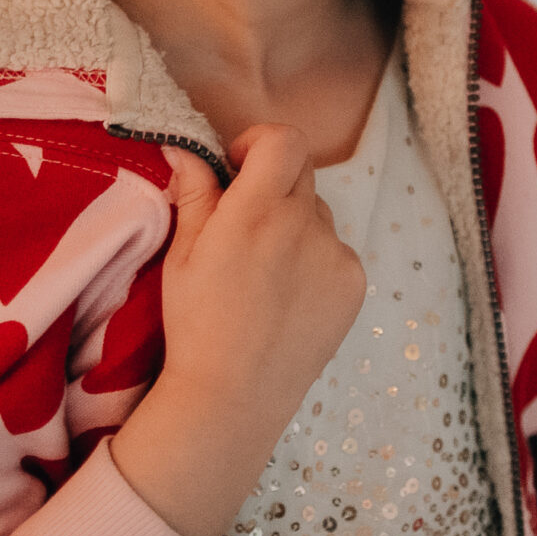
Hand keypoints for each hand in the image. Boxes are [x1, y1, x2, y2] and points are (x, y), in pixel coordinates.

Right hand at [108, 127, 365, 535]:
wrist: (234, 395)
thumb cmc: (196, 323)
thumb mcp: (182, 255)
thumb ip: (194, 195)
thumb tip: (186, 149)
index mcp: (257, 211)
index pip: (284, 140)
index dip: (261, 143)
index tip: (239, 165)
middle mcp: (305, 224)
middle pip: (300, 174)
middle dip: (272, 184)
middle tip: (244, 223)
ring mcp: (336, 254)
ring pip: (318, 215)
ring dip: (294, 225)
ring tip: (263, 273)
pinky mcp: (354, 282)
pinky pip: (336, 251)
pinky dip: (315, 260)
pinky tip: (287, 296)